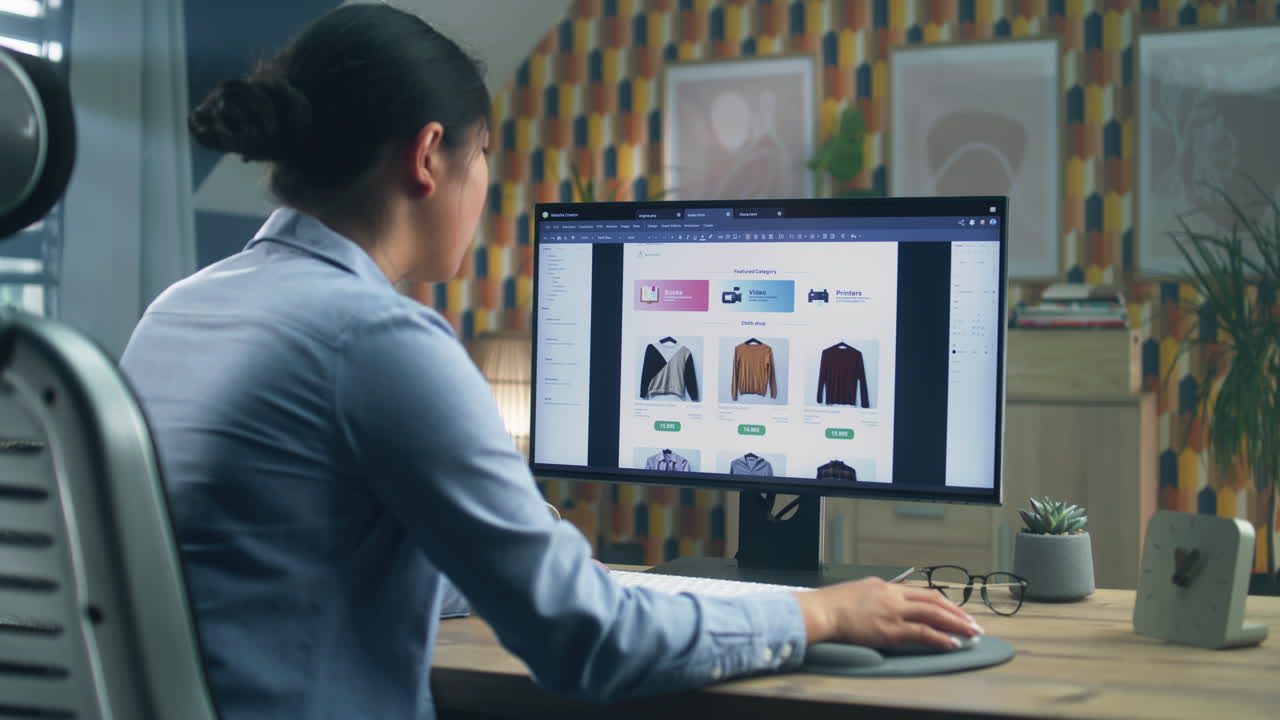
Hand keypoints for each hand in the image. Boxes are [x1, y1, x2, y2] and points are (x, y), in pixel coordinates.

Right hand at [792, 577, 981, 649]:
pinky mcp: (891, 629)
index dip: (942, 603)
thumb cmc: (831, 604)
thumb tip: (881, 605)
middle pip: (934, 601)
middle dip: (956, 613)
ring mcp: (894, 612)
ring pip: (934, 615)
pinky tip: (953, 644)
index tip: (955, 611)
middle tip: (973, 623)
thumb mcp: (857, 592)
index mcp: (886, 587)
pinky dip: (940, 638)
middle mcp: (894, 596)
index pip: (921, 593)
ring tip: (972, 633)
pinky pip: (923, 633)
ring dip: (956, 624)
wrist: (822, 610)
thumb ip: (874, 597)